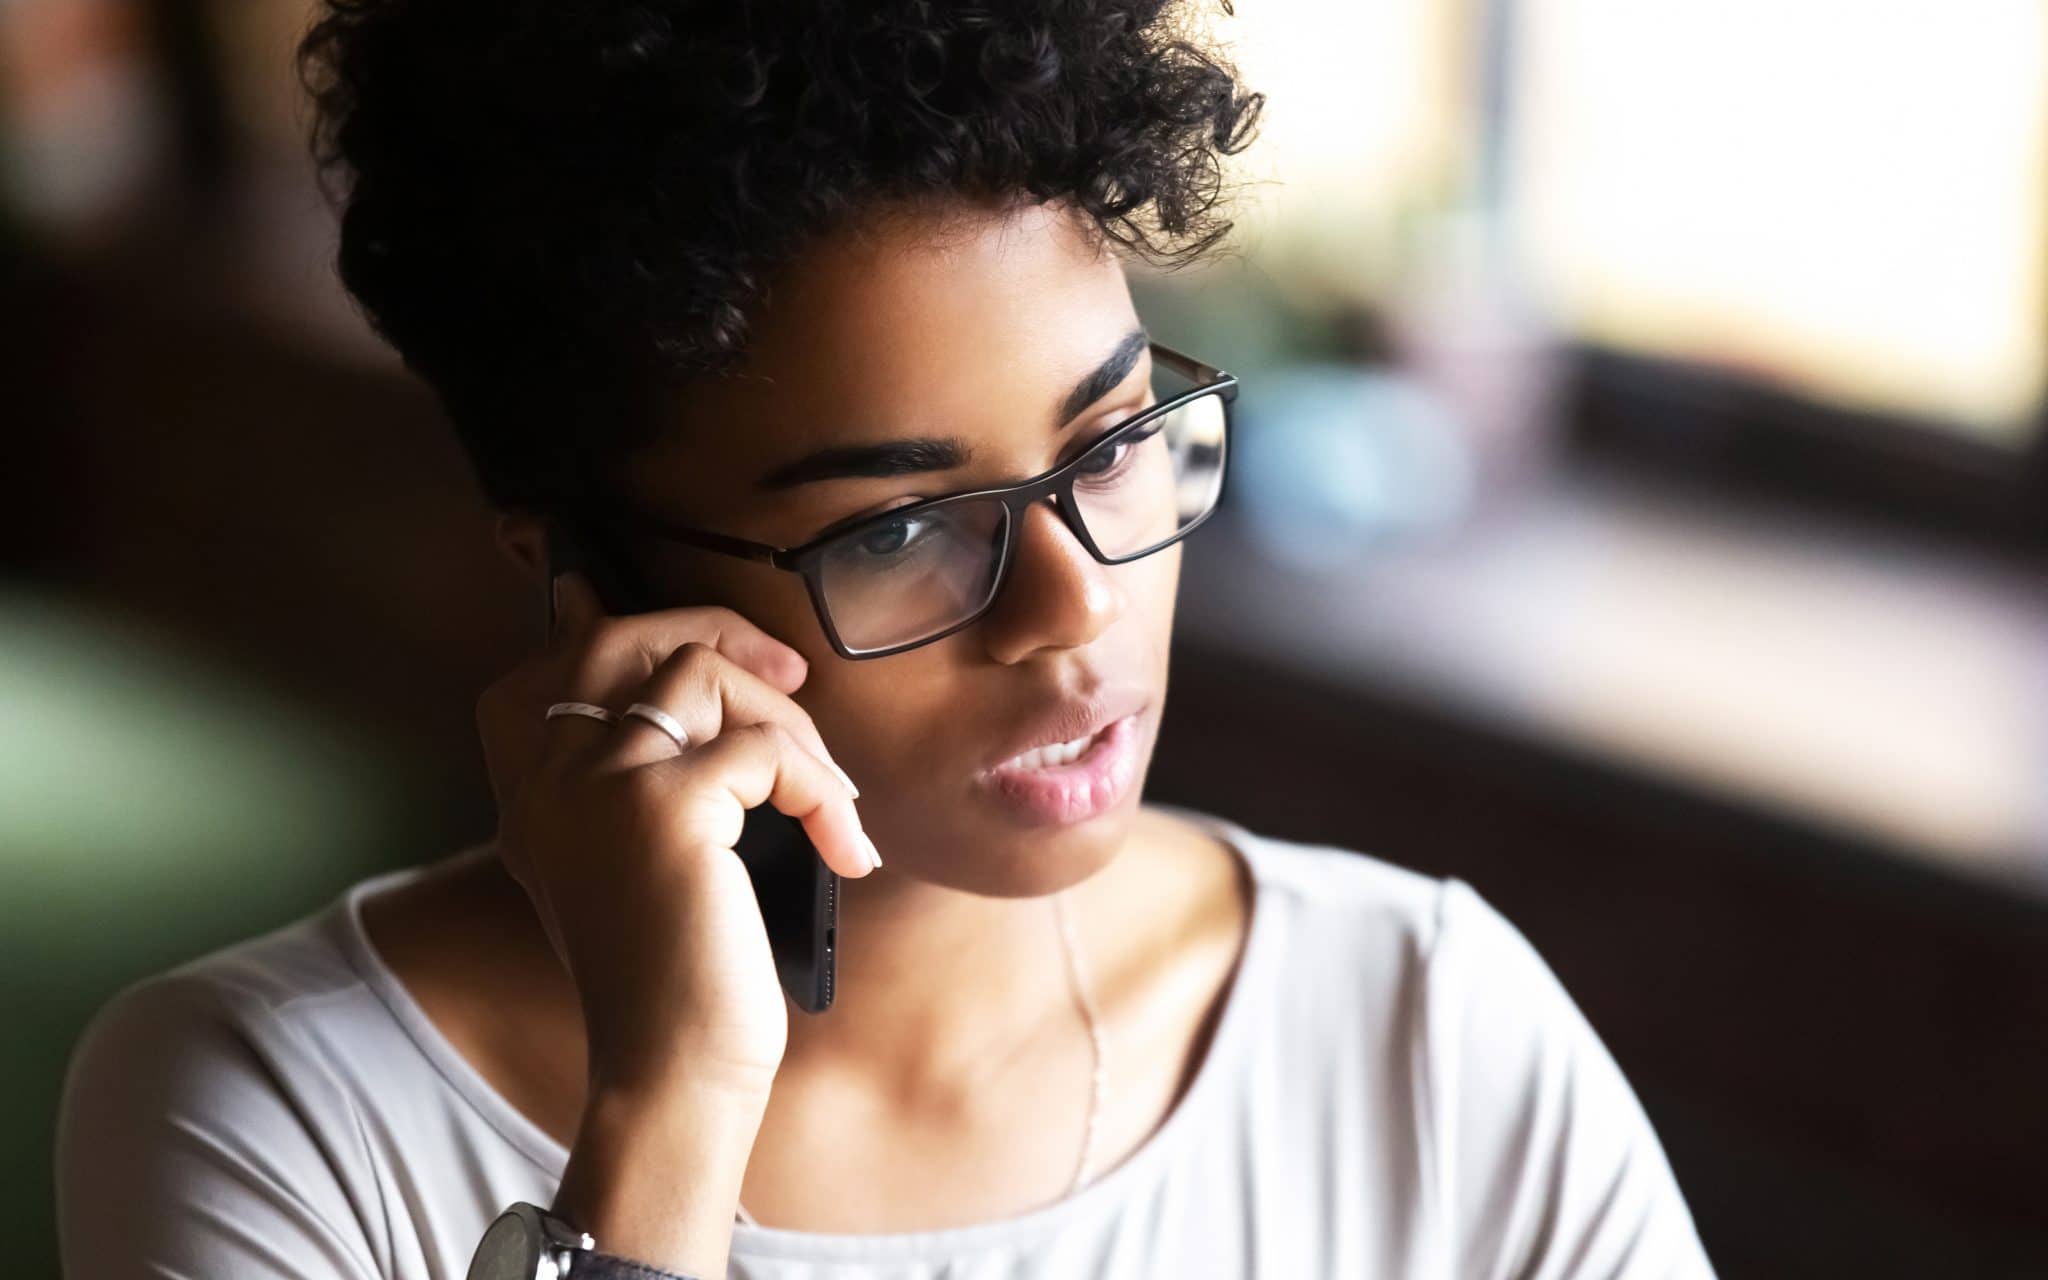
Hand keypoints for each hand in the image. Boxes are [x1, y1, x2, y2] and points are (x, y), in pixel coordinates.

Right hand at [475, 570, 875, 1098]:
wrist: (671, 1073)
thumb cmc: (678, 980)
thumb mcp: (642, 866)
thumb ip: (649, 785)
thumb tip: (722, 703)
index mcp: (535, 795)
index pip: (557, 660)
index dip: (641, 629)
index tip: (727, 660)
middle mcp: (549, 779)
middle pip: (619, 636)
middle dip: (717, 634)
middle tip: (791, 682)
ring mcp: (599, 784)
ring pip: (700, 673)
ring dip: (789, 722)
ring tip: (828, 798)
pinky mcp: (663, 807)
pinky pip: (767, 749)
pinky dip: (823, 791)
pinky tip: (845, 850)